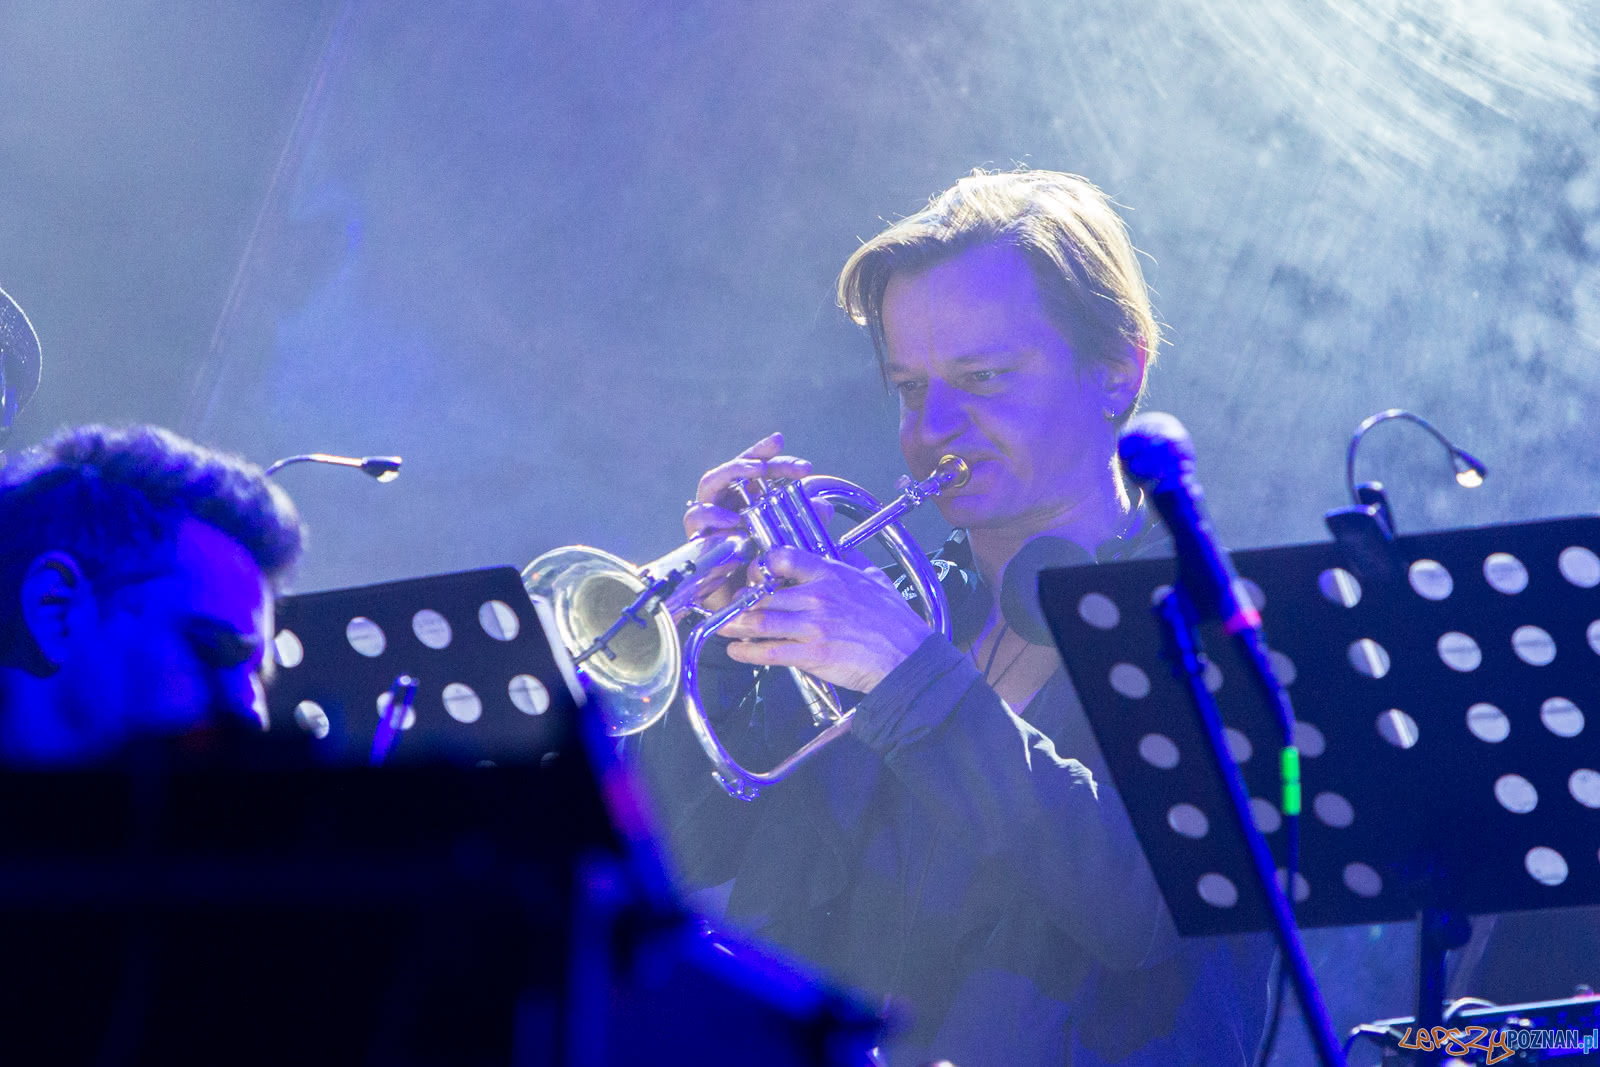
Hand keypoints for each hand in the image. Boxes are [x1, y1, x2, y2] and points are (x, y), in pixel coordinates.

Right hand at [682, 432, 812, 611]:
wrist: (742, 611)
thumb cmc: (762, 574)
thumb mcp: (791, 546)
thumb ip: (806, 524)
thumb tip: (823, 506)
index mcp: (747, 500)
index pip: (756, 469)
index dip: (774, 457)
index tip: (800, 463)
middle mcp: (727, 505)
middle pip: (734, 469)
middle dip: (754, 459)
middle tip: (772, 463)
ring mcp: (710, 520)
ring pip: (710, 483)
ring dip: (732, 473)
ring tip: (755, 474)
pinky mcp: (697, 537)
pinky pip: (697, 518)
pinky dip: (714, 515)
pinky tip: (734, 521)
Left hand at [718, 546, 933, 692]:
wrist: (907, 657)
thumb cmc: (894, 621)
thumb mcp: (874, 579)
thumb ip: (852, 561)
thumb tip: (841, 548)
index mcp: (830, 574)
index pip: (783, 557)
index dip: (762, 564)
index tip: (755, 573)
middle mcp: (817, 597)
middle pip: (763, 592)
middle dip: (741, 600)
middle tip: (730, 604)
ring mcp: (812, 626)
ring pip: (760, 621)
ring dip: (735, 625)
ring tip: (724, 626)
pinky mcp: (811, 654)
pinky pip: (769, 652)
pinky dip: (747, 652)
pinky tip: (737, 650)